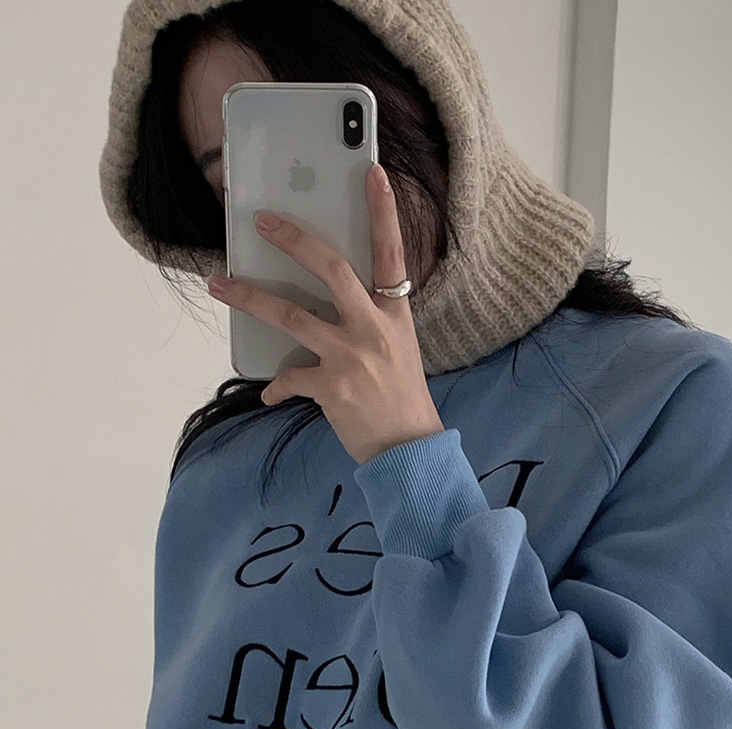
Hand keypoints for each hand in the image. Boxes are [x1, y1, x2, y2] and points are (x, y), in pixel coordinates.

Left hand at [205, 162, 444, 466]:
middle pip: (331, 269)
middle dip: (293, 240)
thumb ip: (369, 320)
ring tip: (221, 283)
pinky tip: (271, 392)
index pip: (392, 254)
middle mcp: (374, 329)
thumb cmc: (402, 398)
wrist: (409, 450)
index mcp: (395, 315)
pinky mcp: (330, 387)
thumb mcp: (398, 348)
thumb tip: (323, 300)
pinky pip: (288, 377)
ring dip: (250, 297)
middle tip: (262, 220)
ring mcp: (351, 357)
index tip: (373, 172)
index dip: (384, 212)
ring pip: (291, 315)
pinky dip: (276, 386)